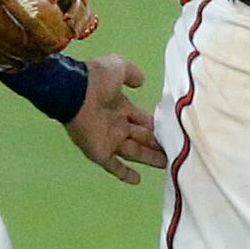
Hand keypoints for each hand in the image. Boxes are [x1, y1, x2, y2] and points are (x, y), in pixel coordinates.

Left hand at [65, 54, 167, 184]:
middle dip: (158, 144)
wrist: (73, 91)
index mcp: (120, 106)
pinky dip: (124, 173)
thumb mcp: (118, 67)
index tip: (173, 132)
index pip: (143, 120)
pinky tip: (138, 181)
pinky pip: (114, 166)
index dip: (157, 126)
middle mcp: (117, 124)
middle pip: (142, 138)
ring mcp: (108, 140)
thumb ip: (131, 74)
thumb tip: (142, 82)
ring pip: (135, 152)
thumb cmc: (95, 78)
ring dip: (150, 158)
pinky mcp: (100, 152)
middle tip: (176, 152)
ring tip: (169, 165)